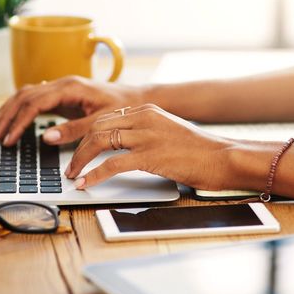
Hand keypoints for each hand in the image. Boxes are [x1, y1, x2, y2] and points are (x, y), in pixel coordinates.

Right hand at [0, 76, 144, 145]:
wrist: (137, 99)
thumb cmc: (122, 108)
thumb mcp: (100, 122)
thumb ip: (74, 130)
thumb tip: (46, 137)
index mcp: (70, 87)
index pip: (34, 103)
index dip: (18, 122)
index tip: (10, 139)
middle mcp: (62, 83)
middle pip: (24, 96)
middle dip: (7, 116)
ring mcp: (61, 87)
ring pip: (26, 94)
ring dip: (9, 110)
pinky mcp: (63, 94)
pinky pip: (35, 98)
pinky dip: (20, 108)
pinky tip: (12, 118)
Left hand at [65, 104, 236, 189]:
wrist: (223, 157)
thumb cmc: (198, 150)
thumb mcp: (167, 131)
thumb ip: (144, 132)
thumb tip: (120, 147)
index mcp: (147, 110)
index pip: (105, 118)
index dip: (85, 135)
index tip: (77, 149)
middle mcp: (144, 118)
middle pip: (97, 127)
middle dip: (78, 147)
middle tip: (70, 165)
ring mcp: (147, 135)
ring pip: (100, 141)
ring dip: (80, 160)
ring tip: (73, 175)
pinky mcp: (151, 155)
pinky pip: (112, 164)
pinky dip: (94, 174)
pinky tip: (86, 183)